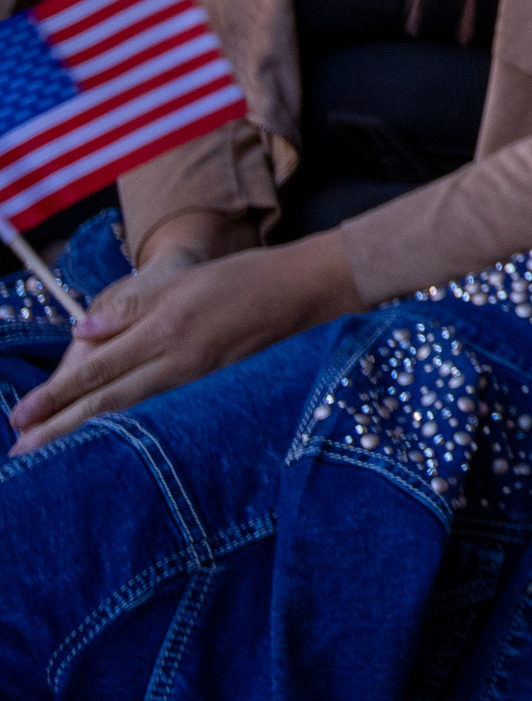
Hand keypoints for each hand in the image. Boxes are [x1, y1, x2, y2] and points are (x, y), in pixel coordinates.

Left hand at [10, 227, 348, 448]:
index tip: (20, 415)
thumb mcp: (184, 281)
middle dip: (60, 427)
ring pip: (129, 410)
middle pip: (107, 400)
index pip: (98, 368)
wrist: (305, 291)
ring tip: (52, 450)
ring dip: (86, 431)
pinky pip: (158, 408)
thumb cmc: (245, 277)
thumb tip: (82, 333)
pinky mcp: (210, 385)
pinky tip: (110, 435)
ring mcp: (196, 378)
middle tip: (20, 451)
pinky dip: (127, 424)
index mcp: (166, 328)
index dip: (56, 394)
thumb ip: (132, 306)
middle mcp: (177, 360)